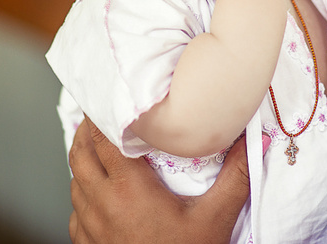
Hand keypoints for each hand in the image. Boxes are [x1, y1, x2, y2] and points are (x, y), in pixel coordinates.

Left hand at [68, 117, 249, 243]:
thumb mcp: (216, 218)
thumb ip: (235, 176)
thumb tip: (253, 140)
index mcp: (128, 189)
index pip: (103, 138)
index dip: (103, 115)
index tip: (113, 100)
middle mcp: (102, 204)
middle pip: (79, 153)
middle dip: (88, 131)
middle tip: (103, 116)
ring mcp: (90, 227)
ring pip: (74, 181)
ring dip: (85, 160)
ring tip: (103, 149)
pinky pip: (75, 210)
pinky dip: (83, 193)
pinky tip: (101, 192)